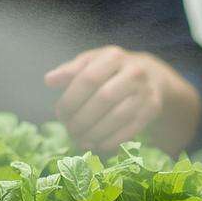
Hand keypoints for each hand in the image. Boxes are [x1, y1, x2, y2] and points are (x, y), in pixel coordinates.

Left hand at [44, 46, 172, 152]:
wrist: (151, 76)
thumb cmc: (111, 70)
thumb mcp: (91, 63)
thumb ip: (70, 71)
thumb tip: (49, 80)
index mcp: (113, 56)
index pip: (88, 79)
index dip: (71, 100)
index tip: (60, 114)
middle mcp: (133, 72)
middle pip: (103, 99)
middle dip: (82, 119)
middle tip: (69, 130)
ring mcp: (145, 91)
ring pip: (117, 117)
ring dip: (95, 133)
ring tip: (80, 139)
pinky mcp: (152, 110)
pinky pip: (130, 130)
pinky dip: (110, 141)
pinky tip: (96, 144)